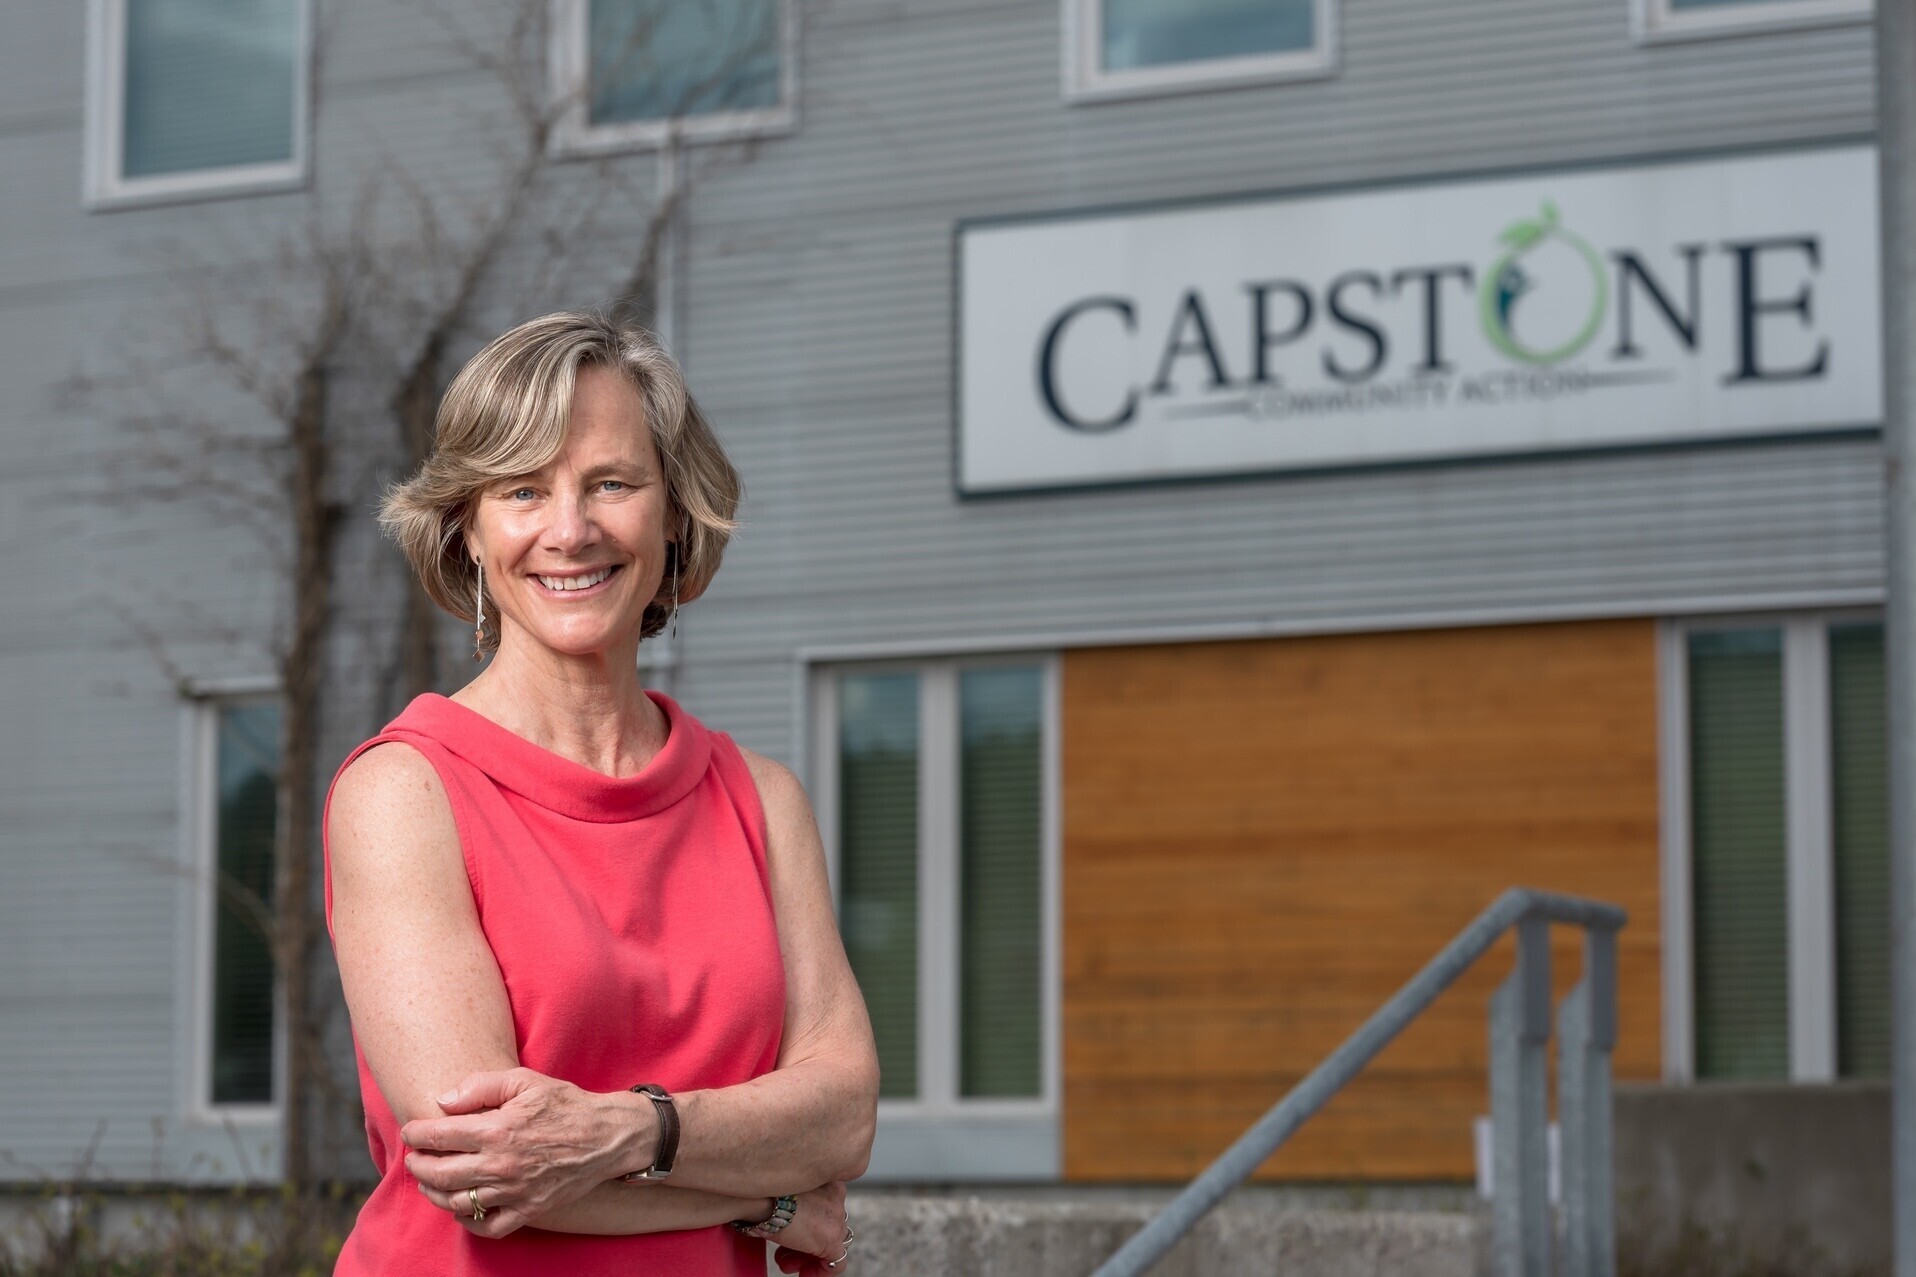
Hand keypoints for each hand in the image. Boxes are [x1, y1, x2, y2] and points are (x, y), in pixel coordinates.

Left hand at [401, 1068, 651, 1238]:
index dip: (416, 1133)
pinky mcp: (528, 1209)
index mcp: (497, 1130)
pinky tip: (462, 1209)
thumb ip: (481, 1086)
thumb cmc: (565, 1104)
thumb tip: (443, 1102)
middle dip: (418, 1165)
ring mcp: (514, 1191)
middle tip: (413, 1158)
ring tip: (430, 1181)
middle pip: (440, 1173)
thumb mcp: (525, 1080)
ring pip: (457, 1202)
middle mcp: (501, 1164)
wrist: (607, 1135)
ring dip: (434, 1193)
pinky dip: (468, 1222)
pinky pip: (488, 1227)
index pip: (439, 1136)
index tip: (410, 1131)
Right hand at [770, 1182, 851, 1274]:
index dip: (808, 1226)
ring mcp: (837, 1219)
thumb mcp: (783, 1192)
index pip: (825, 1208)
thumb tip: (790, 1222)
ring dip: (807, 1257)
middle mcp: (837, 1197)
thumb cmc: (765, 1192)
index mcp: (826, 1180)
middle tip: (785, 1253)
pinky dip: (821, 1271)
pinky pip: (837, 1262)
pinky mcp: (832, 1240)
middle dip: (805, 1243)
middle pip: (827, 1227)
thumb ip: (794, 1203)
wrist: (764, 1197)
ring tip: (785, 1263)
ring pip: (831, 1244)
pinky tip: (804, 1274)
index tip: (794, 1234)